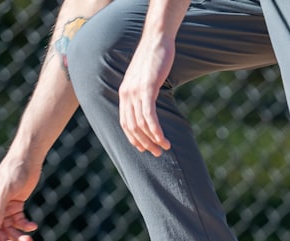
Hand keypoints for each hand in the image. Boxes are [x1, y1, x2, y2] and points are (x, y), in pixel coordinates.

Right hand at [0, 158, 40, 240]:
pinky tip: (33, 226)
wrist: (27, 160)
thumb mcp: (4, 191)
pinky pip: (20, 221)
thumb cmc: (13, 172)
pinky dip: (26, 226)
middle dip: (6, 240)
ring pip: (9, 228)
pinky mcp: (17, 206)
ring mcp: (5, 207)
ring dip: (17, 236)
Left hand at [118, 33, 175, 156]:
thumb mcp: (144, 78)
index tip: (145, 148)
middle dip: (145, 144)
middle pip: (132, 128)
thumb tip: (147, 105)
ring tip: (165, 147)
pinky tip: (163, 138)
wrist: (156, 40)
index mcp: (124, 94)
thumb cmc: (154, 59)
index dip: (134, 139)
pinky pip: (149, 115)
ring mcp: (135, 92)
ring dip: (153, 139)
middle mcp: (126, 94)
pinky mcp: (147, 88)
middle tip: (158, 153)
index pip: (125, 124)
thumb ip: (143, 92)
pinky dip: (155, 130)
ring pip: (141, 124)